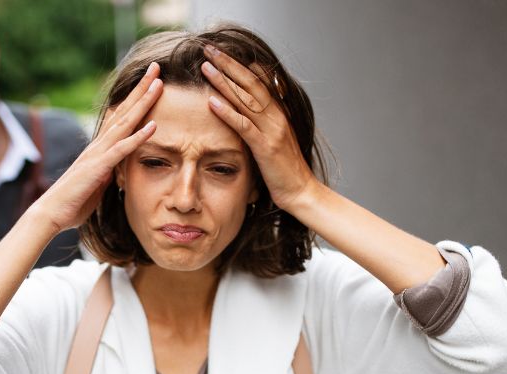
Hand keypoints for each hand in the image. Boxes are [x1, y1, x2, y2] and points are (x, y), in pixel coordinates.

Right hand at [26, 63, 163, 232]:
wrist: (51, 213)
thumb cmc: (73, 201)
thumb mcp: (98, 183)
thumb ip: (108, 171)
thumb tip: (118, 169)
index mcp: (100, 148)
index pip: (121, 117)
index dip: (136, 99)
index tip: (151, 82)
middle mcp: (99, 144)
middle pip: (123, 110)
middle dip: (141, 88)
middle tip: (157, 67)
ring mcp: (98, 153)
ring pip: (124, 122)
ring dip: (143, 103)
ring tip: (159, 84)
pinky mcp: (98, 167)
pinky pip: (122, 149)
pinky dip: (138, 137)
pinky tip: (153, 125)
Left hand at [200, 45, 319, 210]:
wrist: (301, 191)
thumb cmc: (285, 170)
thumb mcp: (275, 141)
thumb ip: (263, 124)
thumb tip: (247, 112)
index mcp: (279, 113)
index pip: (259, 80)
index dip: (240, 65)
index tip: (221, 52)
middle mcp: (276, 116)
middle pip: (250, 83)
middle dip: (228, 64)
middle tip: (209, 49)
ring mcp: (272, 130)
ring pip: (245, 99)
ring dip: (223, 81)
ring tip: (205, 67)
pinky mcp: (265, 146)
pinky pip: (243, 125)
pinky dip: (227, 112)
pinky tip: (212, 101)